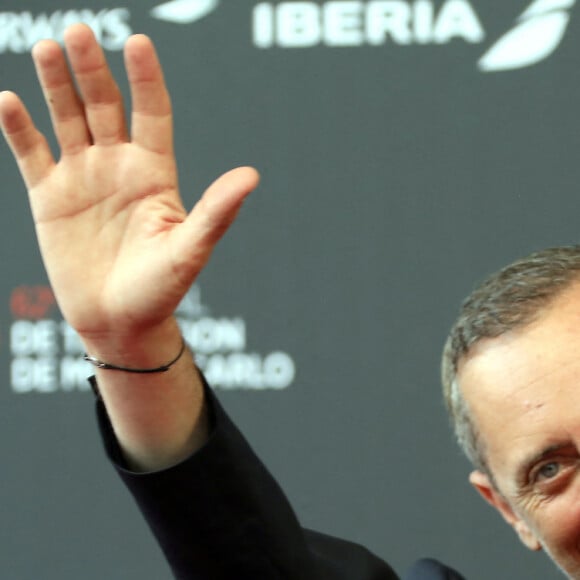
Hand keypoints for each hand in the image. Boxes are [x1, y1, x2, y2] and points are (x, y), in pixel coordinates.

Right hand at [0, 24, 258, 345]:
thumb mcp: (189, 249)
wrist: (119, 321)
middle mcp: (119, 166)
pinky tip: (8, 101)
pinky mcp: (50, 197)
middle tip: (78, 32)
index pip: (152, 113)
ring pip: (67, 119)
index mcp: (155, 172)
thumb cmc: (161, 289)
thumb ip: (216, 212)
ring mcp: (83, 178)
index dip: (145, 79)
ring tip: (47, 49)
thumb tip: (252, 176)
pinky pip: (32, 154)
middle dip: (92, 70)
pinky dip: (19, 129)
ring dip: (55, 85)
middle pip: (104, 105)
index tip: (138, 43)